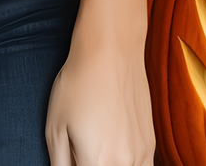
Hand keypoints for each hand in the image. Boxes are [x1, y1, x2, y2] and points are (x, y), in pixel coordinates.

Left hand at [45, 35, 154, 165]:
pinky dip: (127, 164)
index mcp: (96, 163)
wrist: (111, 50)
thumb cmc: (78, 83)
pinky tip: (113, 151)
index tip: (72, 157)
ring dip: (109, 164)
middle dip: (89, 164)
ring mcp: (141, 155)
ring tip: (97, 146)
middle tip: (80, 151)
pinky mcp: (150, 144)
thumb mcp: (55, 126)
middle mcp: (123, 164)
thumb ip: (59, 164)